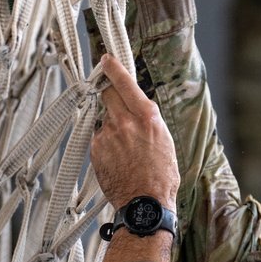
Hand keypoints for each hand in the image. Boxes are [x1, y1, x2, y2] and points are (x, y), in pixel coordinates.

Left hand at [91, 54, 178, 212]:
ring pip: (105, 119)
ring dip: (112, 127)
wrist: (145, 202)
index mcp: (147, 117)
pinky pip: (100, 138)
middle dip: (108, 93)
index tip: (106, 59)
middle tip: (112, 98)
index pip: (125, 83)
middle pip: (108, 94)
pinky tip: (118, 160)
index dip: (114, 68)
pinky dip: (106, 145)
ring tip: (125, 150)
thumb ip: (147, 122)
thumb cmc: (161, 176)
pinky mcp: (97, 148)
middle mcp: (126, 121)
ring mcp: (108, 135)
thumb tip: (137, 113)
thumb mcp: (164, 141)